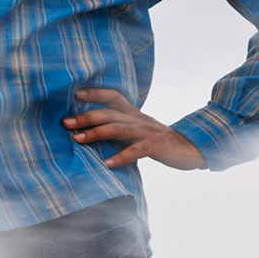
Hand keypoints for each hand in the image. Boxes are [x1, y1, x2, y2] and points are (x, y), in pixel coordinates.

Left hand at [62, 88, 203, 169]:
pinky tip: (107, 164)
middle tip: (66, 123)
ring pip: (118, 129)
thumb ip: (121, 127)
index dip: (95, 93)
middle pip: (109, 113)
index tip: (76, 94)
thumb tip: (93, 131)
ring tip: (78, 139)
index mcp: (134, 114)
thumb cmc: (161, 141)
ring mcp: (147, 132)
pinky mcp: (155, 146)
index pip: (114, 96)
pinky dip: (121, 157)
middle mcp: (138, 119)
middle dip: (86, 117)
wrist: (192, 149)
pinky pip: (136, 150)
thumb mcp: (141, 129)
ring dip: (96, 133)